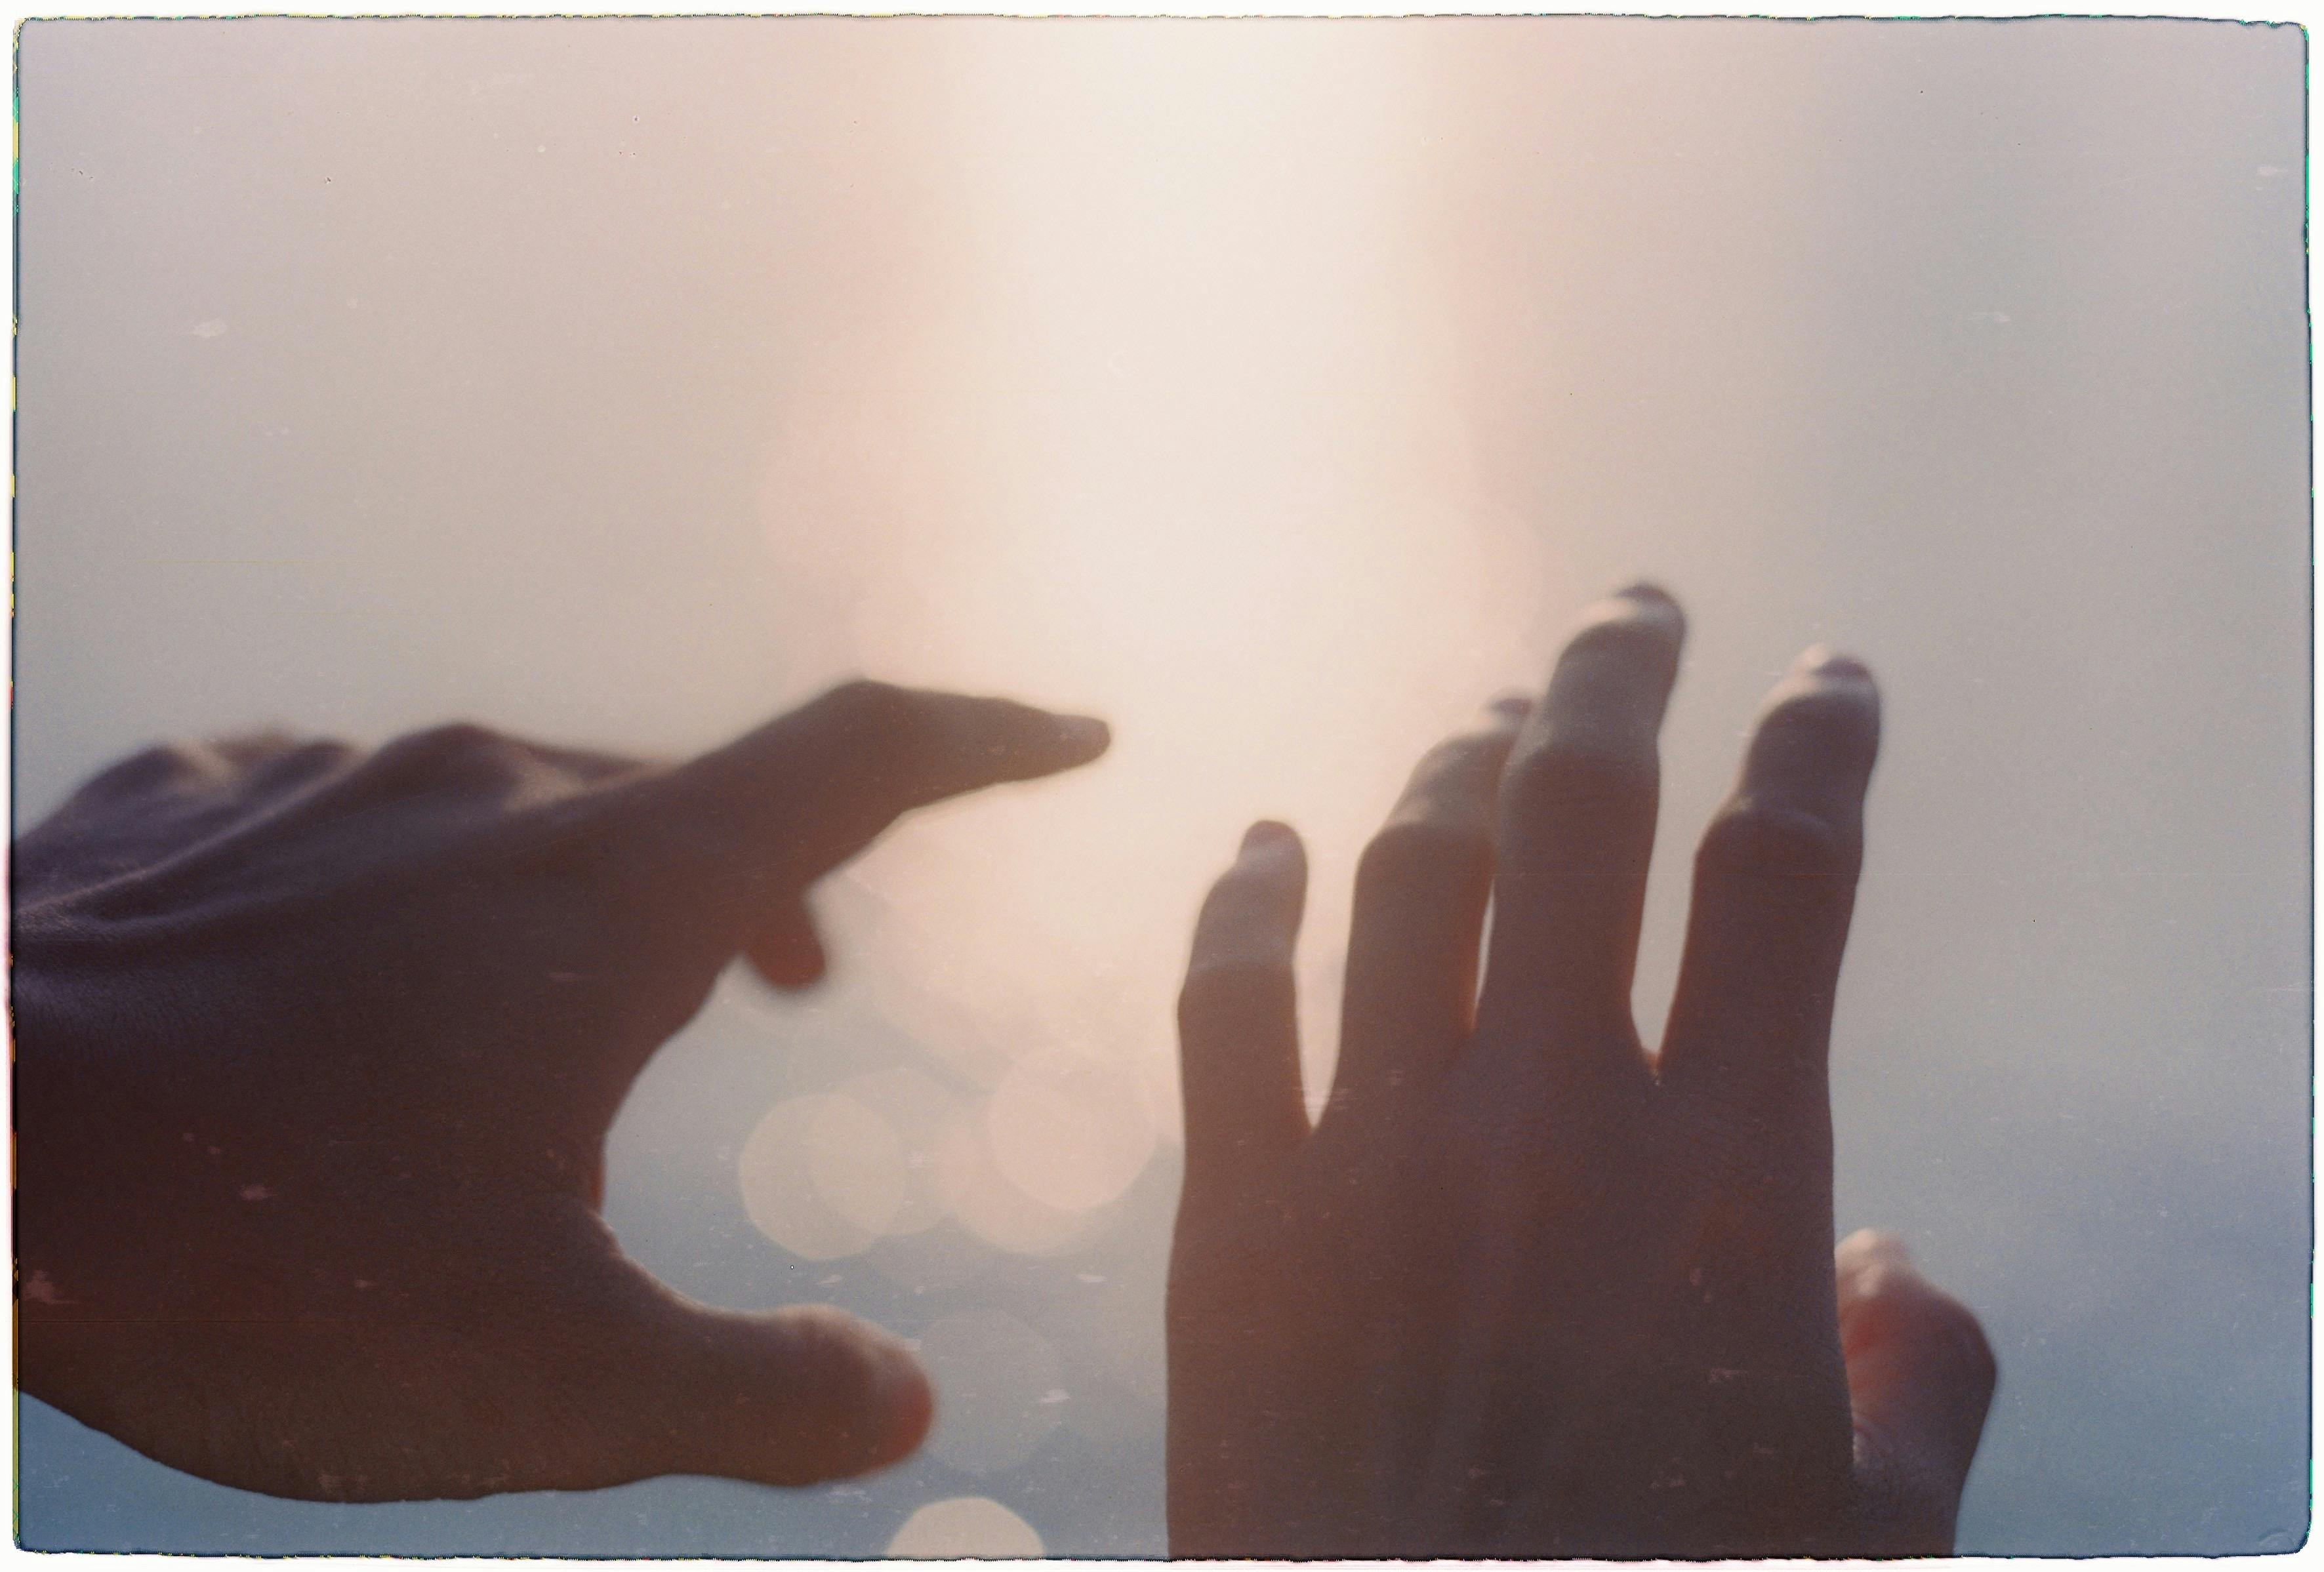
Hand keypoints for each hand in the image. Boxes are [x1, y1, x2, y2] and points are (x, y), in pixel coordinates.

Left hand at [14, 682, 1107, 1501]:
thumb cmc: (251, 1262)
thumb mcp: (548, 1382)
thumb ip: (760, 1397)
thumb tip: (904, 1404)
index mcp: (615, 892)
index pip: (863, 757)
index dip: (989, 743)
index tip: (1075, 735)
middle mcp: (488, 795)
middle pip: (703, 797)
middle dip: (784, 880)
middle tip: (804, 983)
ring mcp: (322, 785)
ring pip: (528, 799)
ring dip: (605, 884)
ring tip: (586, 1001)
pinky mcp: (183, 811)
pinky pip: (347, 812)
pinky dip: (413, 882)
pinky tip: (353, 966)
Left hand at [1167, 586, 1994, 1557]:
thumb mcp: (1866, 1548)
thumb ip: (1918, 1388)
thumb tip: (1901, 1272)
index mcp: (1729, 1182)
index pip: (1785, 873)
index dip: (1815, 744)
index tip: (1830, 677)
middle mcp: (1547, 1126)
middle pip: (1581, 812)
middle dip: (1616, 680)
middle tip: (1632, 611)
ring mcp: (1374, 1160)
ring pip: (1409, 876)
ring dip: (1447, 768)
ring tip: (1481, 721)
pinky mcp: (1231, 1227)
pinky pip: (1224, 1003)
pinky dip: (1247, 898)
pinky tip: (1269, 836)